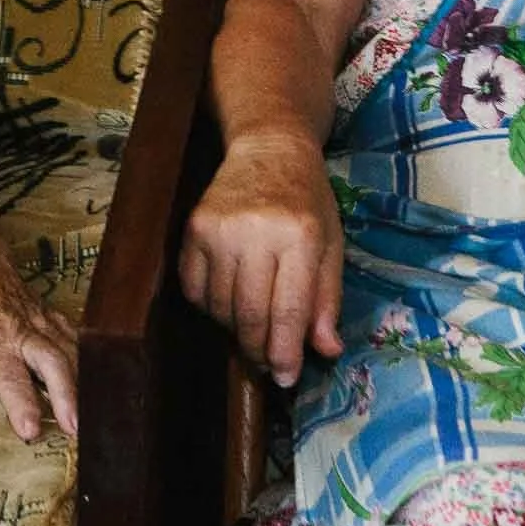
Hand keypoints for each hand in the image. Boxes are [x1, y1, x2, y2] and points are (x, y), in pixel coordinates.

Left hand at [0, 237, 78, 440]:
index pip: (8, 376)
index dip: (21, 403)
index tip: (30, 429)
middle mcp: (22, 331)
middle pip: (52, 362)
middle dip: (67, 395)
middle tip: (75, 427)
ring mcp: (42, 322)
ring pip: (71, 352)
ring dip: (83, 384)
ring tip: (92, 415)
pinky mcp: (53, 317)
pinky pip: (77, 339)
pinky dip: (89, 361)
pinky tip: (96, 383)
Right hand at [179, 128, 343, 386]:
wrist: (269, 147)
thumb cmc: (308, 200)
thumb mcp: (331, 244)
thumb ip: (327, 299)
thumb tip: (326, 351)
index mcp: (300, 236)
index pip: (288, 311)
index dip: (286, 353)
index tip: (286, 378)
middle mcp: (256, 231)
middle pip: (249, 315)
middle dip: (259, 350)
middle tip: (268, 364)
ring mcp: (219, 229)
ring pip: (219, 307)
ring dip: (235, 329)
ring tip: (252, 324)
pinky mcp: (193, 227)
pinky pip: (193, 289)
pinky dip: (209, 306)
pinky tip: (228, 300)